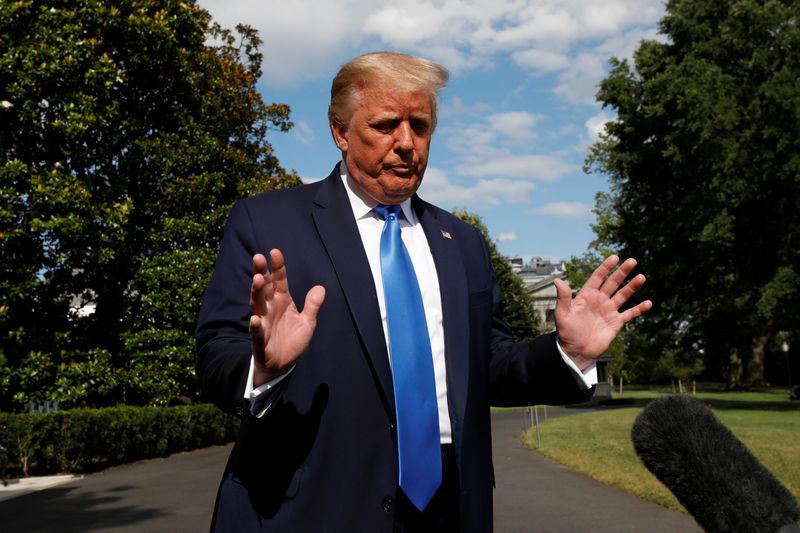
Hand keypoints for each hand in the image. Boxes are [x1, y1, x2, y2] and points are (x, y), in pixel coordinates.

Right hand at [249, 249, 324, 386]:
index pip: (279, 281)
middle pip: (265, 288)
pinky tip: (254, 319)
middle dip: (261, 273)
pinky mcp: (260, 340)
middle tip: (258, 257)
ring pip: (257, 305)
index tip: (275, 252)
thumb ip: (312, 305)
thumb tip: (321, 288)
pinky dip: (255, 326)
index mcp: (282, 301)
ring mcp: (263, 323)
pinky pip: (256, 332)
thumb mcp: (307, 322)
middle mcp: (270, 309)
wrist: (283, 365)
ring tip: (258, 280)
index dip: (277, 267)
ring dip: (256, 293)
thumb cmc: (292, 340)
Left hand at [554, 255, 651, 369]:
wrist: (576, 351)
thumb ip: (563, 298)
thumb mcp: (562, 314)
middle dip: (622, 272)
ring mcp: (609, 311)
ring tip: (641, 277)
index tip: (615, 257)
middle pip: (613, 283)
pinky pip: (630, 314)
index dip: (606, 267)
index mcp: (587, 295)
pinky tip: (648, 303)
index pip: (598, 277)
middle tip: (632, 261)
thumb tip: (558, 280)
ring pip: (623, 295)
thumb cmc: (566, 332)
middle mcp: (599, 300)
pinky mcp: (616, 323)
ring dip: (632, 286)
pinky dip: (639, 309)